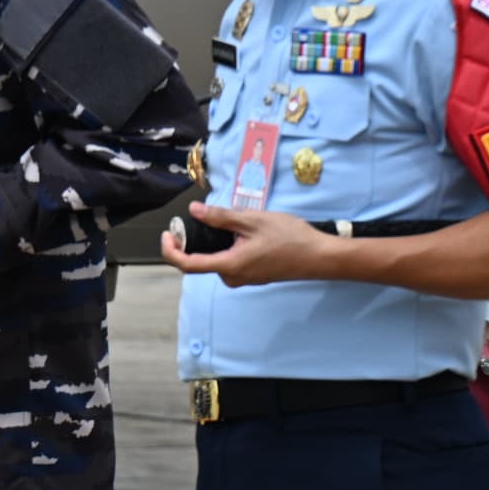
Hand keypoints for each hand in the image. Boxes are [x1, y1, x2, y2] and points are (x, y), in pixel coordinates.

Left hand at [159, 203, 337, 284]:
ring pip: (217, 260)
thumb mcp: (253, 220)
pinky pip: (231, 262)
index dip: (170, 251)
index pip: (187, 264)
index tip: (167, 235)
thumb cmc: (291, 238)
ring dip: (215, 243)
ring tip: (229, 223)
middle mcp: (233, 277)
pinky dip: (228, 248)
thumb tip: (194, 210)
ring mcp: (244, 279)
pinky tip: (243, 234)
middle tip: (197, 220)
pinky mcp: (253, 276)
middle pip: (201, 261)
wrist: (321, 257)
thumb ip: (221, 217)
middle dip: (194, 242)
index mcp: (230, 265)